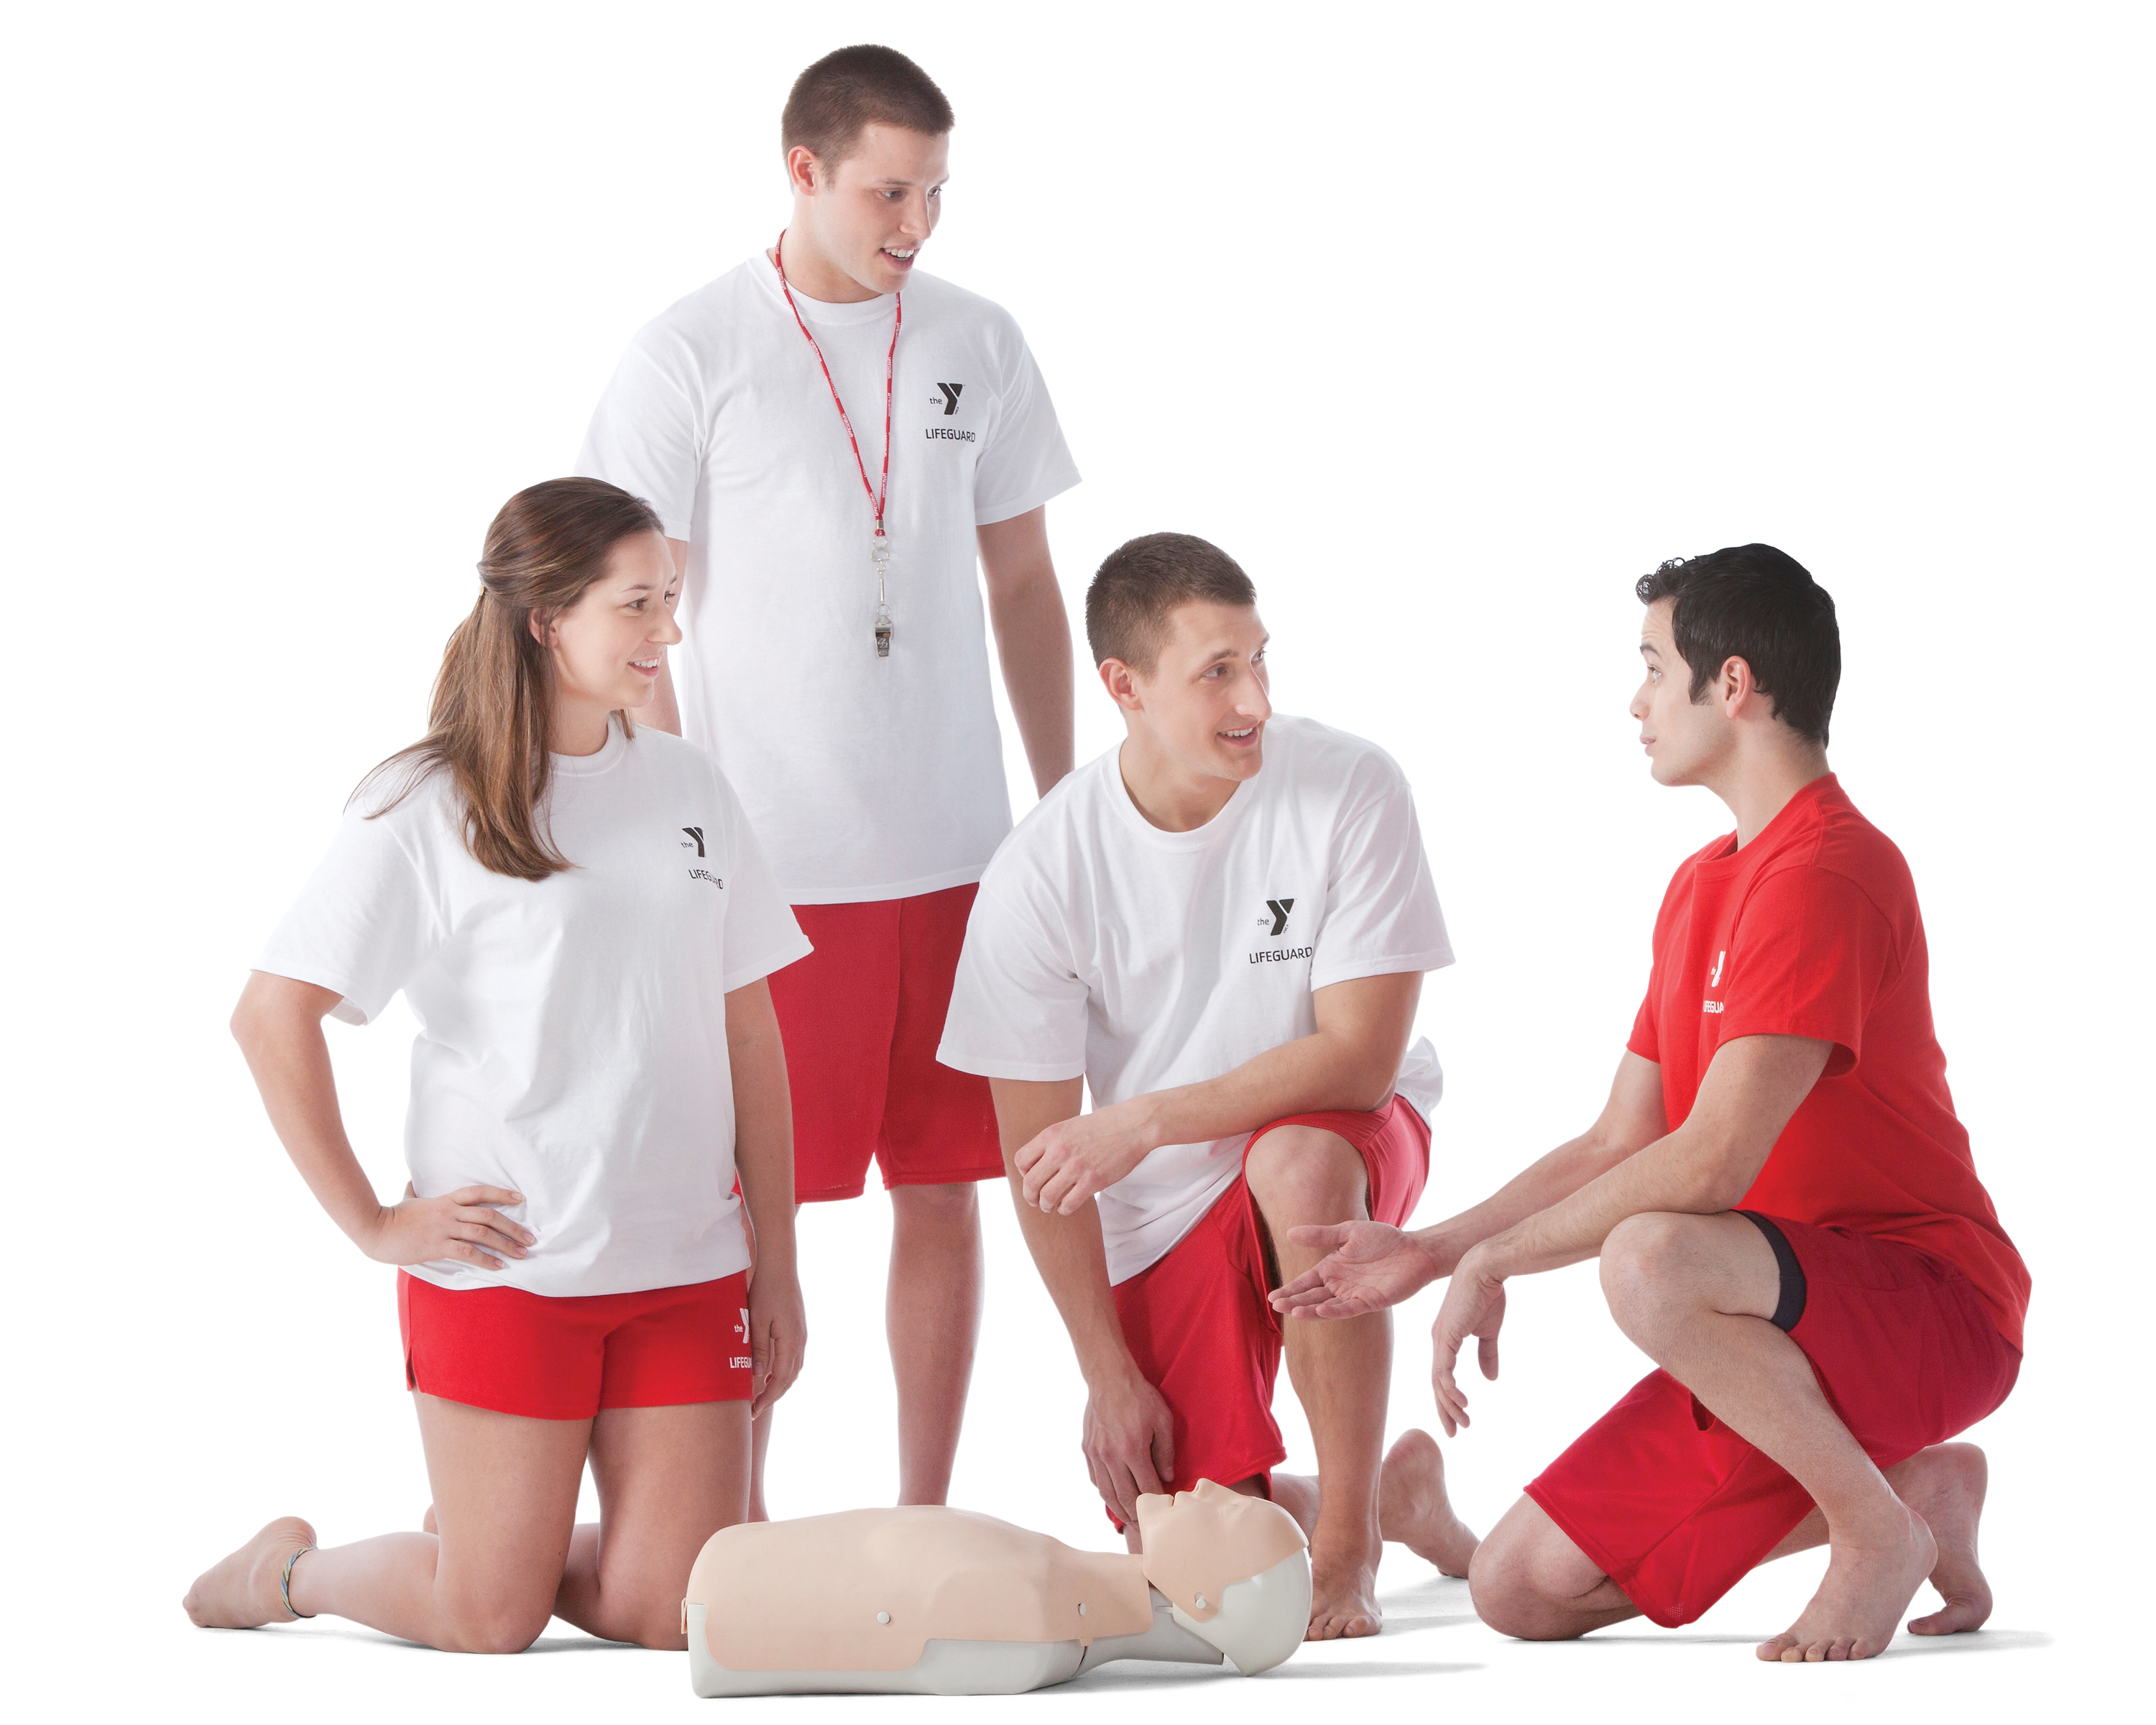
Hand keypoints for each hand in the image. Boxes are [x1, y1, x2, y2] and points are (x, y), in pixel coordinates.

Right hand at [361, 1183, 532, 1270]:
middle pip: (489, 1215)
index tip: (521, 1199)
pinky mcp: (437, 1246)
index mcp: (446, 1199)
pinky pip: (468, 1252)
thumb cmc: (393, 1216)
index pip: (479, 1192)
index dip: (501, 1194)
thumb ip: (415, 1190)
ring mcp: (444, 1229)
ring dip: (505, 1244)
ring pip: (482, 1233)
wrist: (376, 1231)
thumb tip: (411, 1181)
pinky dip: (486, 1259)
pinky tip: (498, 1266)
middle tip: (530, 1238)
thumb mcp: (408, 1199)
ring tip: (520, 1253)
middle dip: (513, 1227)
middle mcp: (449, 1212)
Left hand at [746, 1267, 805, 1417]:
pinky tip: (771, 1372)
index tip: (754, 1410)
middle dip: (774, 1395)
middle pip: (790, 1378)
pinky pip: (794, 1358)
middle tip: (756, 1408)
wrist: (780, 1267)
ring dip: (780, 1384)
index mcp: (791, 1342)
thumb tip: (758, 1377)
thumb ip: (758, 1350)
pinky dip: (784, 1371)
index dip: (768, 1398)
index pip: (781, 1380)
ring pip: (794, 1369)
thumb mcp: (757, 1322)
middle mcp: (800, 1342)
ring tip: (763, 1394)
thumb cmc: (765, 1292)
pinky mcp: (799, 1329)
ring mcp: (802, 1335)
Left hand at [1016, 1099, 1156, 1214]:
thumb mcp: (1070, 1125)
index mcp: (1052, 1134)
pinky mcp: (1093, 1180)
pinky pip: (1068, 1204)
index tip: (1032, 1177)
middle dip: (1029, 1196)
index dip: (1023, 1173)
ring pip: (1047, 1197)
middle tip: (1034, 1201)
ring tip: (1049, 1206)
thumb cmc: (1103, 1125)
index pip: (1021, 1160)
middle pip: (1030, 1182)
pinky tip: (1066, 1206)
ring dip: (1045, 1206)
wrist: (1133, 1125)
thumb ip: (1052, 1142)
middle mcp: (1060, 1150)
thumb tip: (1036, 1162)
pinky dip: (1064, 1209)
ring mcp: (1077, 1166)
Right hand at [1082, 1370, 1176, 1526]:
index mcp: (1133, 1450)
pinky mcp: (1087, 1449)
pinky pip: (1095, 1479)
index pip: (1147, 1487)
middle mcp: (1112, 1456)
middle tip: (1145, 1526)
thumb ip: (1165, 1452)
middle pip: (1125, 1497)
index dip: (1156, 1501)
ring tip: (1129, 1520)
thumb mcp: (1163, 1420)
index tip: (1164, 1510)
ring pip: (1107, 1493)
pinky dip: (1104, 1492)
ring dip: (1119, 1510)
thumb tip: (1167, 1477)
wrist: (1109, 1378)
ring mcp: (1097, 1454)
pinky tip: (1113, 1496)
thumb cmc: (1139, 1397)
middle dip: (1137, 1515)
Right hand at [1269, 1221, 1442, 1319]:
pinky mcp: (1370, 1302)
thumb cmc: (1383, 1238)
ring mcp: (1354, 1295)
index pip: (1305, 1282)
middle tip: (1277, 1306)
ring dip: (1311, 1310)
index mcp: (1332, 1268)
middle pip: (1312, 1296)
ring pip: (1327, 1306)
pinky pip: (1349, 1309)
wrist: (1414, 1249)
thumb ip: (1321, 1235)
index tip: (1272, 1297)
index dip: (1290, 1289)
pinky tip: (1321, 1311)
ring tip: (1294, 1312)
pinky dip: (1335, 1311)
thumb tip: (1290, 1233)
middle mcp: (1340, 1284)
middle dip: (1294, 1302)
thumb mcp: (1348, 1232)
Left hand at [1429, 1246, 1507, 1435]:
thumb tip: (1490, 1379)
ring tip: (1464, 1423)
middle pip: (1436, 1383)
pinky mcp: (1445, 1337)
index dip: (1448, 1399)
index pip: (1442, 1375)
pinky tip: (1460, 1403)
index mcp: (1445, 1339)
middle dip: (1444, 1410)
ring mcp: (1439, 1339)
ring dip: (1450, 1405)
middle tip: (1454, 1432)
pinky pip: (1443, 1371)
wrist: (1486, 1270)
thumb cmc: (1487, 1295)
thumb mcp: (1489, 1331)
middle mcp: (1438, 1341)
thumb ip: (1487, 1354)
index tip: (1458, 1419)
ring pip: (1439, 1382)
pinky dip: (1450, 1389)